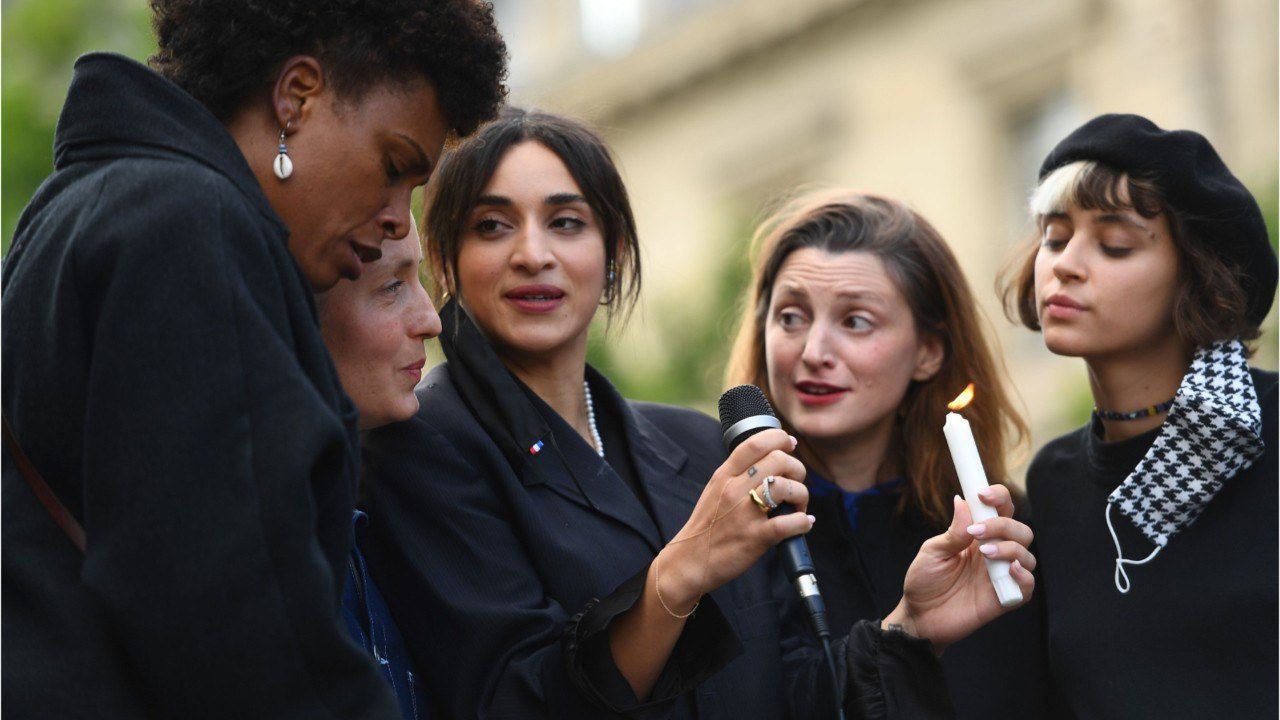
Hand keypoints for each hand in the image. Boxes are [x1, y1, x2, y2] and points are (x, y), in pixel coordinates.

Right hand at [654, 429, 808, 612]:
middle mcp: (734, 490)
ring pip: (787, 487)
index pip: (754, 443)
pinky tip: (803, 524)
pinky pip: (790, 523)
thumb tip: (769, 458)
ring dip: (802, 495)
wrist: (689, 561)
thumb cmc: (707, 525)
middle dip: (797, 469)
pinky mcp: (755, 538)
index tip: (790, 444)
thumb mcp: (715, 489)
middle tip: (795, 482)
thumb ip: (738, 472)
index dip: (779, 438)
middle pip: (778, 460)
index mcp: (724, 475)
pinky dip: (803, 523)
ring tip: (798, 507)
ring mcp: (745, 514)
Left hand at [883, 484, 1035, 650]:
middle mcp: (995, 554)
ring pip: (1027, 555)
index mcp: (978, 537)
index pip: (1000, 511)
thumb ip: (953, 531)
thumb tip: (963, 501)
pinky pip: (1027, 588)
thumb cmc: (925, 581)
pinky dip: (1024, 577)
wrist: (918, 617)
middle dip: (1003, 525)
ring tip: (984, 552)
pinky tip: (1010, 570)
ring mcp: (1001, 576)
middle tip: (976, 531)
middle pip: (1020, 531)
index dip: (998, 497)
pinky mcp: (1003, 599)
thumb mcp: (933, 551)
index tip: (982, 493)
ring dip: (1010, 548)